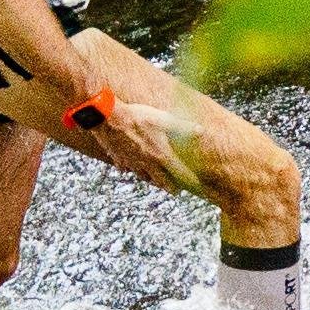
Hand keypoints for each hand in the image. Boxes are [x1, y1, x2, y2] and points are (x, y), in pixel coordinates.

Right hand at [63, 63, 201, 197]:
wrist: (109, 118)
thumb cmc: (138, 118)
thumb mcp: (164, 119)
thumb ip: (183, 127)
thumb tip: (201, 130)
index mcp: (161, 155)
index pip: (179, 173)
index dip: (189, 180)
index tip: (196, 186)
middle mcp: (147, 164)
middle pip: (162, 181)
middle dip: (170, 187)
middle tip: (176, 191)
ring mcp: (132, 163)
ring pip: (144, 177)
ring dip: (153, 180)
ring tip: (157, 182)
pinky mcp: (120, 159)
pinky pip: (127, 168)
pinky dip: (131, 169)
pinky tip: (130, 167)